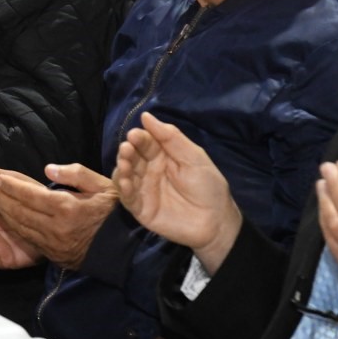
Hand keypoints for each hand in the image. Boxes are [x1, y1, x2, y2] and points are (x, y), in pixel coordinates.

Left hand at [0, 158, 117, 269]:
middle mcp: (57, 228)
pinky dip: (17, 228)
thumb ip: (76, 174)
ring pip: (22, 228)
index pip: (31, 196)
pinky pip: (30, 240)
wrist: (128, 249)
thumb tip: (48, 169)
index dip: (11, 187)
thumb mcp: (103, 185)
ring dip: (5, 214)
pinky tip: (9, 219)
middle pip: (21, 212)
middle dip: (2, 199)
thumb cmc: (116, 212)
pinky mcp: (55, 255)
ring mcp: (55, 244)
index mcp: (68, 208)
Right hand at [112, 112, 241, 273]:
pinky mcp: (140, 208)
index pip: (145, 143)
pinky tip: (125, 182)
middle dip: (127, 151)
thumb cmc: (208, 187)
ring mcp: (143, 189)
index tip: (134, 135)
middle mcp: (149, 171)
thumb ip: (171, 137)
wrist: (216, 222)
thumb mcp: (194, 157)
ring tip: (124, 164)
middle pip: (132, 157)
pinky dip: (123, 189)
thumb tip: (146, 116)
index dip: (139, 138)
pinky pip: (127, 197)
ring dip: (121, 168)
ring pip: (125, 175)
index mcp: (162, 156)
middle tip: (127, 149)